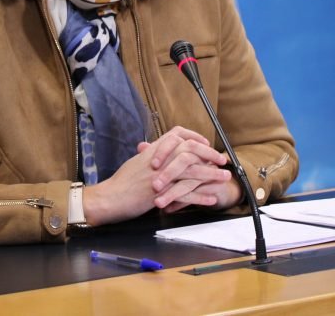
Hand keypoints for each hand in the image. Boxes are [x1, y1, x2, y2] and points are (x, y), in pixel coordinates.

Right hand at [82, 127, 237, 224]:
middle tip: (222, 160)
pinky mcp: (161, 193)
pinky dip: (201, 197)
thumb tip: (154, 150)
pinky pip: (186, 194)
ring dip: (211, 175)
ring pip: (192, 171)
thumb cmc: (120, 183)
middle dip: (209, 155)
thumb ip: (148, 156)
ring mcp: (160, 176)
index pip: (177, 135)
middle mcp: (159, 160)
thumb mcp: (136, 163)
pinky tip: (211, 199)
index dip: (193, 137)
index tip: (204, 143)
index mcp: (153, 151)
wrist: (110, 197)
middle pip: (190, 150)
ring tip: (224, 178)